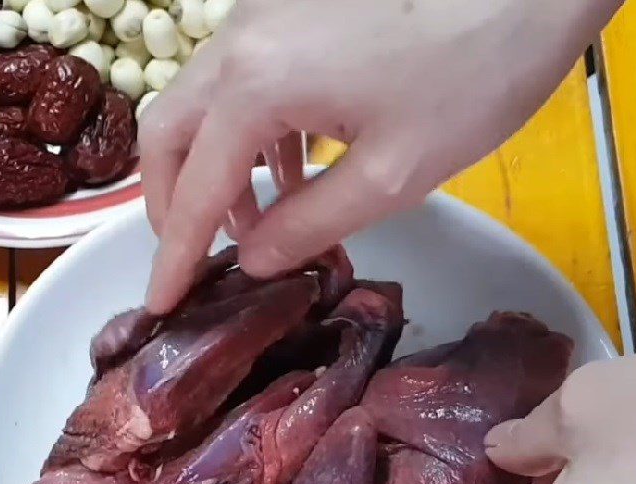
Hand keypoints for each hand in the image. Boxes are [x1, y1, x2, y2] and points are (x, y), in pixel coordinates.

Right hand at [141, 0, 621, 312]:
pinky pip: (247, 81)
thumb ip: (310, 225)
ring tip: (260, 225)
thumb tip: (254, 260)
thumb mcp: (391, 175)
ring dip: (216, 170)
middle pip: (171, 131)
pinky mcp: (294, 9)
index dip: (175, 254)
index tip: (161, 302)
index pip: (194, 187)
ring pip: (205, 104)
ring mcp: (264, 13)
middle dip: (174, 204)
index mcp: (257, 83)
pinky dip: (254, 137)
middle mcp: (241, 38)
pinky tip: (295, 171)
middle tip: (197, 259)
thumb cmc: (475, 72)